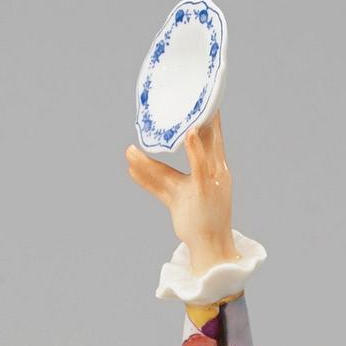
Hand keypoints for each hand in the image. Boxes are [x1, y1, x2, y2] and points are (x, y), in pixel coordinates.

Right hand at [124, 112, 238, 275]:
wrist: (208, 249)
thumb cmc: (213, 217)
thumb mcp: (205, 185)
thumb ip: (198, 158)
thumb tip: (191, 131)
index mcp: (215, 167)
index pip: (211, 134)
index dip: (207, 116)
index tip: (202, 96)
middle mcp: (201, 173)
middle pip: (182, 149)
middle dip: (169, 135)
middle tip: (160, 117)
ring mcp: (187, 187)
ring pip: (164, 170)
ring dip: (146, 162)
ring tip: (129, 152)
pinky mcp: (177, 201)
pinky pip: (158, 186)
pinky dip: (145, 179)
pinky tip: (132, 169)